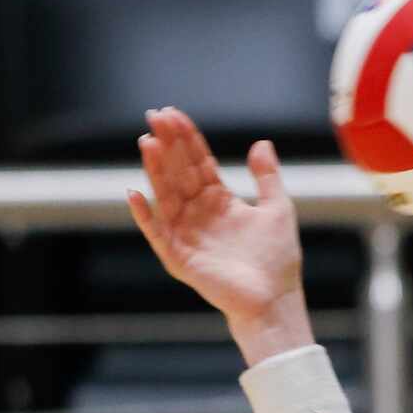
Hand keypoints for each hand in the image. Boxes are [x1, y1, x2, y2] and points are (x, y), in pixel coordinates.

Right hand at [128, 106, 311, 363]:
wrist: (275, 299)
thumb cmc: (277, 259)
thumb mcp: (278, 209)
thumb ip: (267, 177)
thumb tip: (261, 143)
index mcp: (219, 200)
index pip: (197, 162)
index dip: (186, 138)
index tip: (172, 113)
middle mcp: (199, 214)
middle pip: (178, 172)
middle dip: (167, 145)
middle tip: (155, 116)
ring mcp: (187, 234)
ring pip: (166, 195)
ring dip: (155, 170)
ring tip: (147, 143)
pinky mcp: (180, 258)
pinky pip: (158, 234)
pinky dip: (145, 216)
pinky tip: (135, 193)